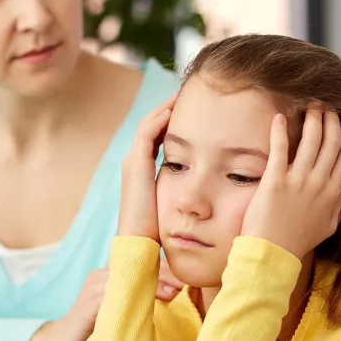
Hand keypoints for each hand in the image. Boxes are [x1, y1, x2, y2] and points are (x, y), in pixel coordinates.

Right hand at [27, 257, 182, 340]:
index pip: (141, 266)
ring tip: (173, 293)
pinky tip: (149, 303)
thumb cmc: (92, 332)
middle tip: (182, 286)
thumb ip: (136, 303)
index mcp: (109, 276)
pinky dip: (133, 297)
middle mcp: (101, 275)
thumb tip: (170, 299)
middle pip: (137, 267)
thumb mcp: (117, 314)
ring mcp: (94, 287)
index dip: (163, 272)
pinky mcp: (89, 302)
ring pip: (129, 278)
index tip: (183, 282)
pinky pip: (114, 294)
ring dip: (153, 284)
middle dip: (162, 275)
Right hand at [118, 93, 177, 240]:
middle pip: (151, 127)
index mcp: (142, 172)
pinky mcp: (135, 164)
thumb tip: (207, 196)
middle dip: (167, 111)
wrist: (137, 244)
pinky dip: (159, 119)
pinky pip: (147, 133)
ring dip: (164, 109)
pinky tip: (174, 109)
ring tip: (180, 95)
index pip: (156, 139)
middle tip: (184, 96)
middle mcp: (134, 162)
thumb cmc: (157, 232)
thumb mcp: (172, 208)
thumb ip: (184, 197)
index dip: (171, 125)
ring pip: (149, 125)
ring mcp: (132, 161)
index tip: (190, 113)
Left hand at [240, 102, 340, 257]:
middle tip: (325, 105)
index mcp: (333, 193)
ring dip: (312, 119)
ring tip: (310, 105)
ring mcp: (298, 180)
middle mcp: (319, 183)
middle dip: (330, 120)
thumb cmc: (298, 241)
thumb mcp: (327, 226)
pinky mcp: (275, 180)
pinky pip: (280, 149)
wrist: (274, 253)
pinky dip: (280, 130)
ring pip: (311, 141)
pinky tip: (279, 116)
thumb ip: (337, 207)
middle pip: (331, 143)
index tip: (340, 124)